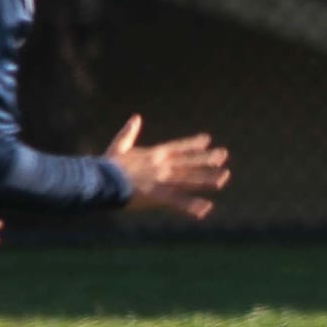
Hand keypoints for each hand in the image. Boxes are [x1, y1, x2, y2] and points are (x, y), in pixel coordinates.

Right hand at [105, 113, 231, 219]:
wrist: (102, 179)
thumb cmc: (107, 165)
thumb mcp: (119, 146)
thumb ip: (129, 133)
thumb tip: (135, 117)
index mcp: (154, 154)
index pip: (178, 147)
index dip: (193, 144)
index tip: (207, 140)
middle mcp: (162, 165)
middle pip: (189, 162)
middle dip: (207, 159)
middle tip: (224, 155)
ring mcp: (161, 180)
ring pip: (189, 179)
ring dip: (207, 179)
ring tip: (224, 178)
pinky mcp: (157, 196)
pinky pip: (178, 202)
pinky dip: (192, 206)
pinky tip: (206, 209)